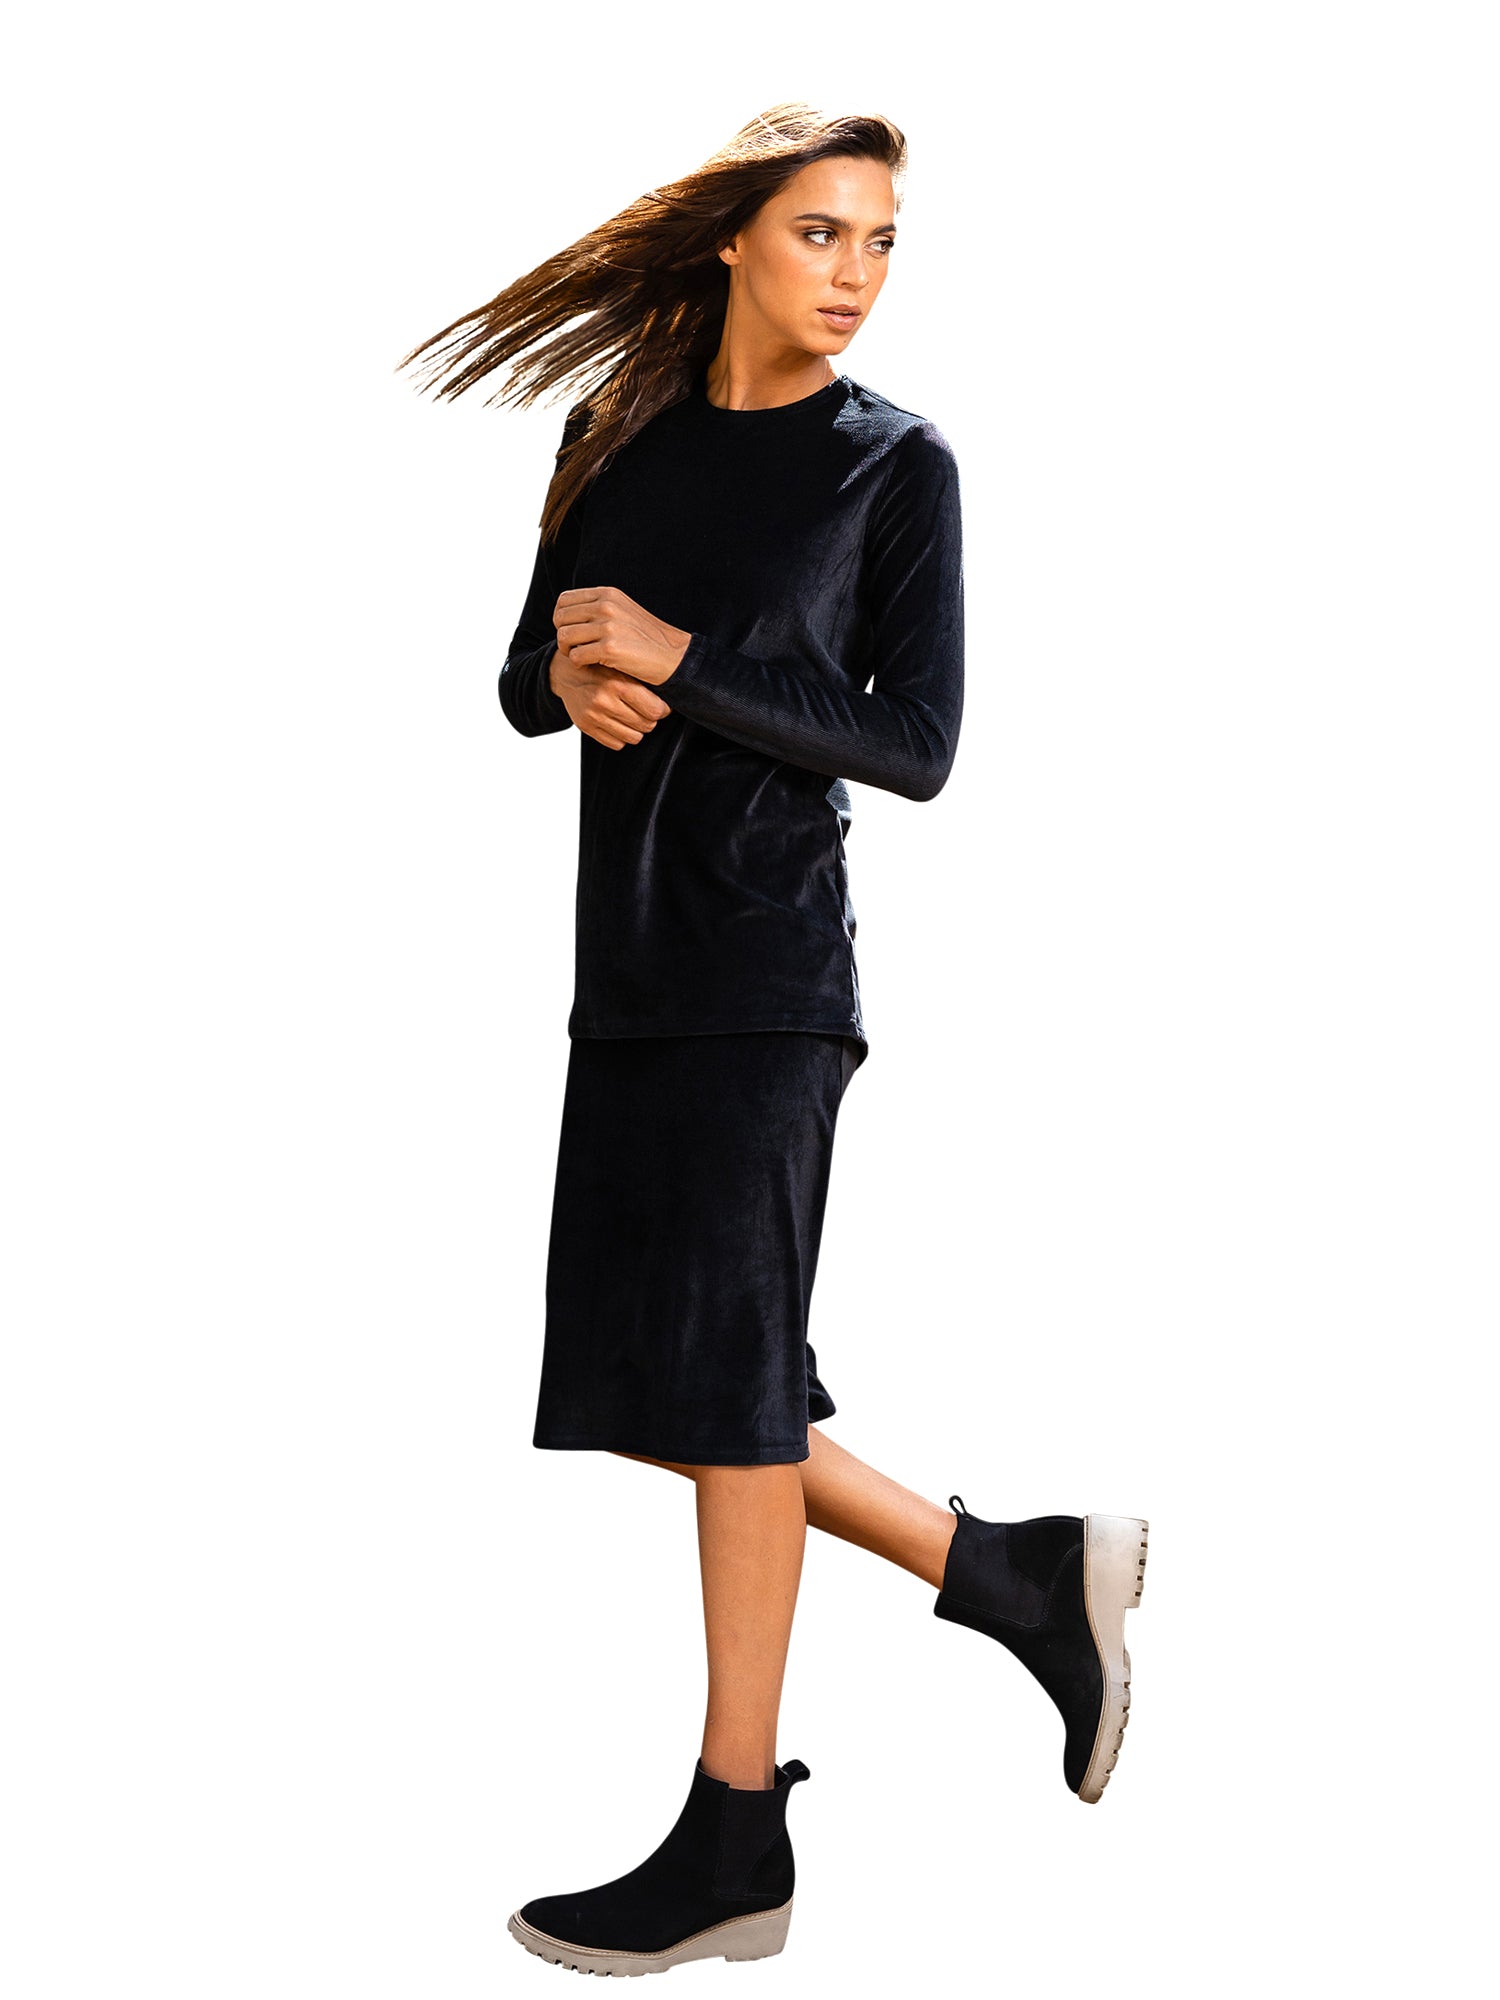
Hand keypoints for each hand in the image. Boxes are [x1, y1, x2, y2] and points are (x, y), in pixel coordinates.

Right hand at [548, 645, 672, 751]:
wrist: (565, 671)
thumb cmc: (599, 666)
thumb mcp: (621, 665)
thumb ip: (641, 680)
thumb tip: (669, 697)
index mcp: (618, 683)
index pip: (655, 710)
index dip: (663, 711)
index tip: (661, 707)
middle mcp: (605, 701)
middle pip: (646, 725)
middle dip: (650, 720)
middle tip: (646, 711)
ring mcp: (594, 716)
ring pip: (633, 738)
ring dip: (637, 729)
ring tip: (633, 717)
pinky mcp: (586, 726)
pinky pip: (616, 744)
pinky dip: (621, 736)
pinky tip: (618, 723)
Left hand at [553, 586, 691, 687]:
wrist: (673, 657)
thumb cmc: (646, 639)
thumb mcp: (623, 611)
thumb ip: (599, 608)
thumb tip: (567, 613)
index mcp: (608, 594)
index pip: (564, 600)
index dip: (561, 619)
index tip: (572, 633)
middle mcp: (606, 605)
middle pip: (560, 618)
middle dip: (563, 636)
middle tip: (574, 649)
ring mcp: (608, 626)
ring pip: (564, 637)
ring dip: (568, 652)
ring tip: (583, 658)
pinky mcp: (609, 648)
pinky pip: (576, 656)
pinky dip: (580, 664)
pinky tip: (592, 666)